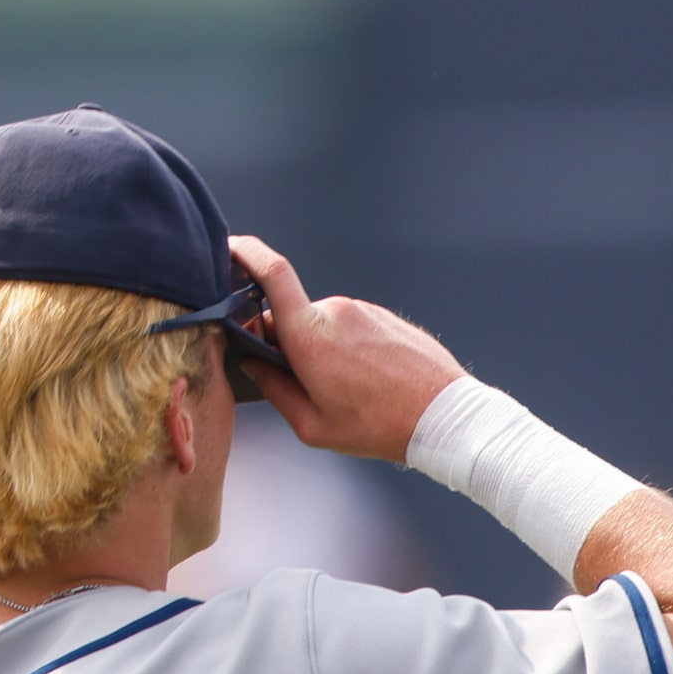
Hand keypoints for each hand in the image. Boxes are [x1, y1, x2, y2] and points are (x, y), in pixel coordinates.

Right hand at [228, 234, 465, 461]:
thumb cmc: (379, 426)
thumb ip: (274, 390)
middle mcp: (335, 312)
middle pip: (293, 317)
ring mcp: (363, 311)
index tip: (229, 248)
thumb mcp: (314, 425)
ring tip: (351, 390)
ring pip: (323, 325)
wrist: (443, 417)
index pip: (271, 275)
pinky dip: (350, 350)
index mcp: (310, 337)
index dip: (246, 253)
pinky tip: (369, 380)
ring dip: (324, 350)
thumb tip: (254, 365)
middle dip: (290, 344)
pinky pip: (352, 328)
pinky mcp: (383, 316)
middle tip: (310, 385)